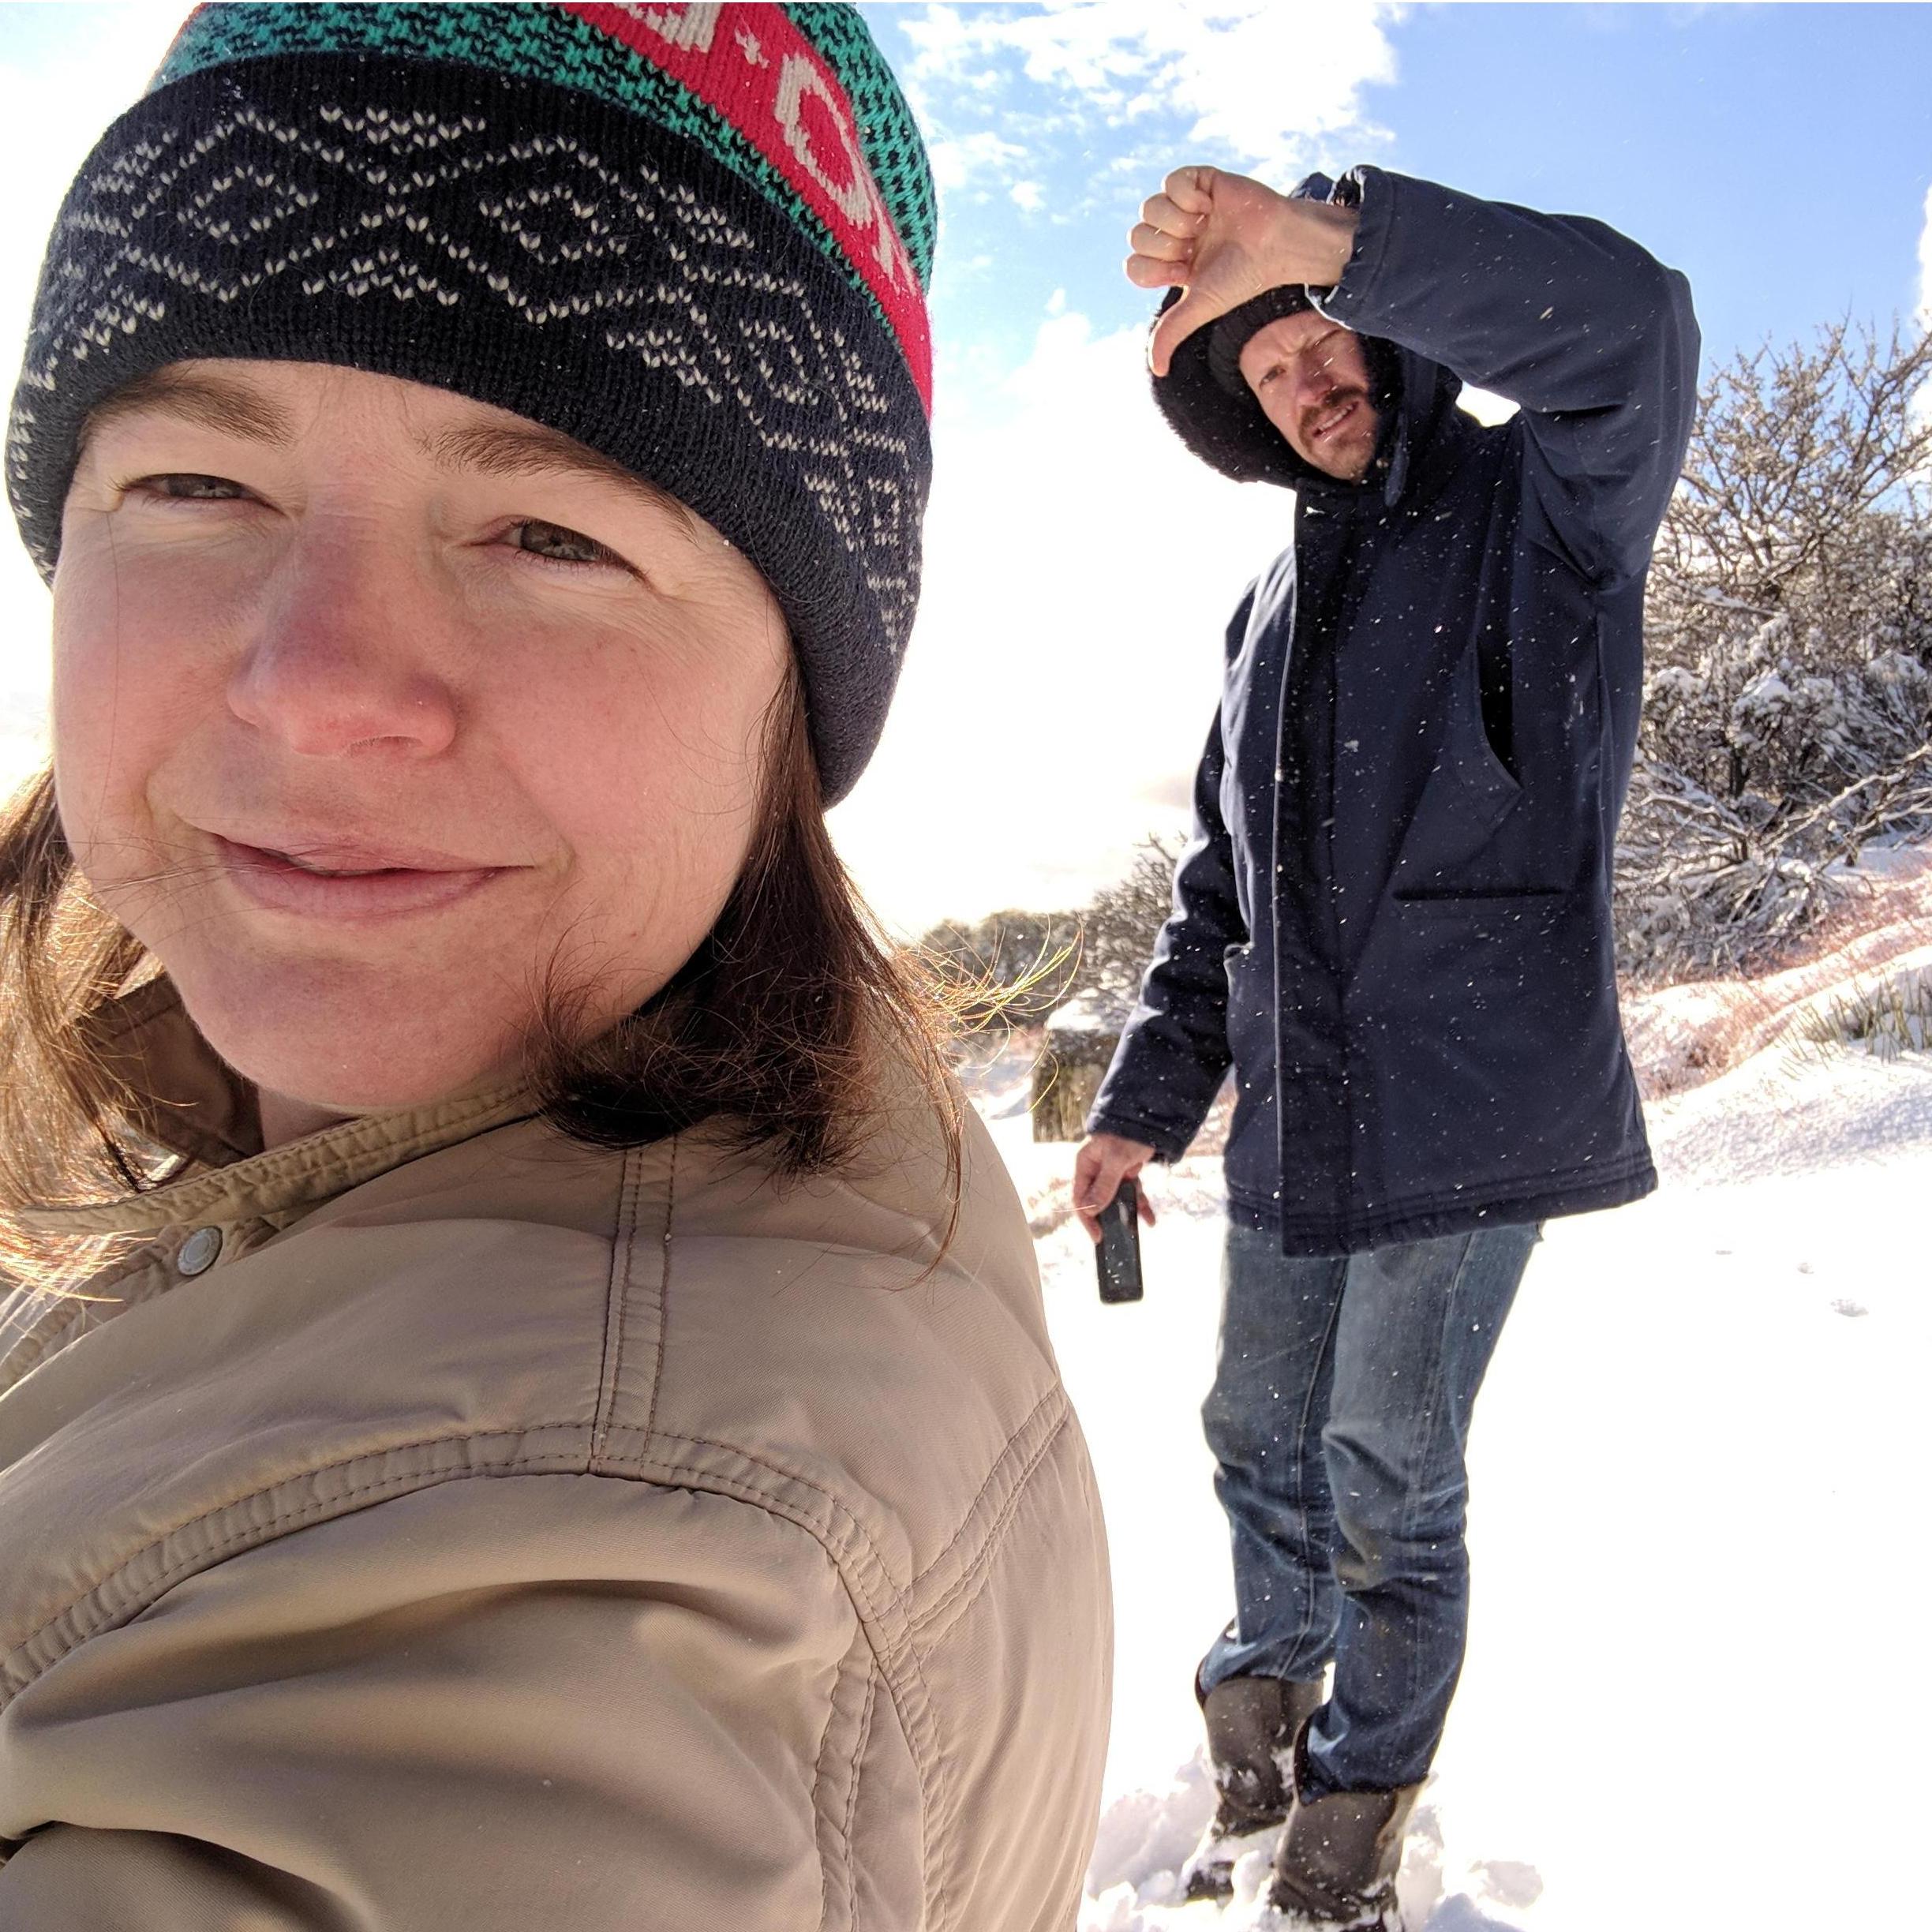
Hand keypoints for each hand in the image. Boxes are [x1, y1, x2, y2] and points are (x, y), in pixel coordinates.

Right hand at [1073, 1133, 1159, 1244]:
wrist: (1149, 1117)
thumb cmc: (1127, 1134)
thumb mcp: (1116, 1160)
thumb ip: (1105, 1185)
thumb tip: (1091, 1210)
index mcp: (1085, 1164)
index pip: (1080, 1197)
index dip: (1087, 1218)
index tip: (1098, 1236)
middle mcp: (1096, 1170)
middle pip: (1097, 1200)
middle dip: (1107, 1219)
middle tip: (1116, 1238)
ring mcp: (1112, 1172)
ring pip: (1117, 1199)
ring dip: (1127, 1213)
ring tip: (1138, 1228)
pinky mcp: (1127, 1172)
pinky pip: (1132, 1192)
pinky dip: (1140, 1204)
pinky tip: (1149, 1218)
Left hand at [1126, 166, 1359, 377]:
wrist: (1278, 246)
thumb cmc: (1244, 278)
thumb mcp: (1202, 308)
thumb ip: (1172, 333)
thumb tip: (1156, 370)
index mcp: (1171, 262)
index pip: (1134, 264)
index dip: (1154, 269)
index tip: (1184, 271)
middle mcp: (1174, 234)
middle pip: (1137, 235)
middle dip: (1166, 246)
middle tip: (1196, 247)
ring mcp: (1186, 205)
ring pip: (1148, 207)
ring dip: (1177, 221)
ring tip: (1205, 226)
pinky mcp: (1201, 179)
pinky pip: (1171, 180)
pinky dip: (1188, 195)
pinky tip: (1210, 204)